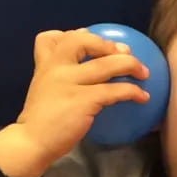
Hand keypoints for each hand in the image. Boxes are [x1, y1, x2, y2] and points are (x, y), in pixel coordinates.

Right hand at [0, 28, 150, 176]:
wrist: (32, 141)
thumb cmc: (42, 121)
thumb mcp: (44, 91)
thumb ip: (57, 79)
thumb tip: (83, 73)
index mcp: (44, 65)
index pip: (51, 37)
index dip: (74, 34)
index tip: (92, 38)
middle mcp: (55, 68)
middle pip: (81, 40)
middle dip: (107, 43)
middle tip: (125, 52)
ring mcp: (69, 83)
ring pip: (106, 64)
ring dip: (130, 64)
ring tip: (144, 72)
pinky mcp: (83, 100)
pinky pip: (113, 90)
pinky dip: (132, 91)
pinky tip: (142, 97)